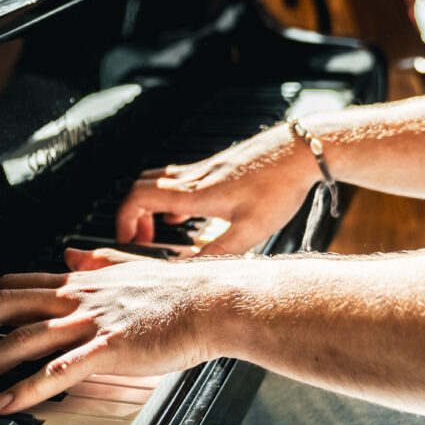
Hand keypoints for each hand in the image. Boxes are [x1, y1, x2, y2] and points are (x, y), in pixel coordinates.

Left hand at [0, 253, 238, 412]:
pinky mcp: (110, 349)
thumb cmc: (179, 293)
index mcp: (80, 282)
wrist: (215, 302)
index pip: (13, 285)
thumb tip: (70, 256)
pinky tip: (4, 404)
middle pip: (3, 308)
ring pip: (21, 340)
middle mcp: (78, 298)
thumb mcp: (130, 269)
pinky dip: (26, 388)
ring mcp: (92, 322)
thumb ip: (96, 263)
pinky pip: (59, 370)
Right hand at [116, 123, 316, 254]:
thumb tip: (190, 273)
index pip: (138, 199)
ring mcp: (203, 170)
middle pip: (140, 188)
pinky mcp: (216, 168)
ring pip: (157, 181)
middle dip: (131, 214)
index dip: (123, 220)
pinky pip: (178, 180)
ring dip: (149, 205)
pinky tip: (187, 214)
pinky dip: (169, 198)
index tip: (127, 241)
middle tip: (141, 240)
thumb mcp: (250, 230)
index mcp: (193, 194)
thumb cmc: (279, 184)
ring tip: (160, 231)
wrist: (300, 151)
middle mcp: (192, 178)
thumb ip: (217, 252)